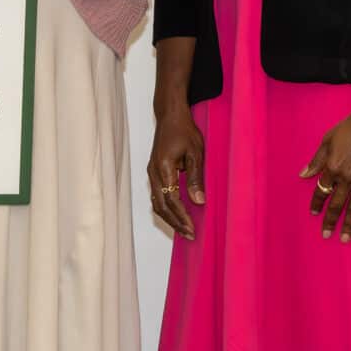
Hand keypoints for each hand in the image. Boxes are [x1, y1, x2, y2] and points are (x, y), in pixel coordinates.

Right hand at [146, 107, 205, 239]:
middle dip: (174, 222)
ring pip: (156, 202)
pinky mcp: (154, 172)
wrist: (170, 116)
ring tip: (183, 229)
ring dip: (169, 217)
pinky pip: (156, 195)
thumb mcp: (196, 153)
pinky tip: (176, 214)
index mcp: (163, 168)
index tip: (192, 229)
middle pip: (160, 205)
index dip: (181, 216)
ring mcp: (151, 172)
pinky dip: (165, 208)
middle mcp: (153, 172)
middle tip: (189, 235)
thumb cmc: (184, 130)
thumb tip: (199, 201)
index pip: (171, 200)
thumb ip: (195, 178)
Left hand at [299, 101, 350, 241]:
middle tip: (326, 235)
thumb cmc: (349, 127)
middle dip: (330, 221)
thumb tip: (303, 174)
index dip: (316, 203)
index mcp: (332, 168)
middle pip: (336, 204)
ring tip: (344, 239)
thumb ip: (316, 160)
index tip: (313, 214)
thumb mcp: (327, 140)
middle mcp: (347, 178)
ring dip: (349, 224)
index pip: (321, 190)